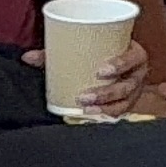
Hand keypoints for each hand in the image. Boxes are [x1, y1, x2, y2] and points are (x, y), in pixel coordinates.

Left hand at [17, 41, 148, 116]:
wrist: (116, 64)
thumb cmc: (102, 54)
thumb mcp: (86, 49)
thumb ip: (57, 53)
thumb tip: (28, 57)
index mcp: (134, 55)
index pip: (133, 59)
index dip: (121, 65)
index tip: (101, 71)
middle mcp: (137, 74)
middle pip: (127, 86)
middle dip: (107, 93)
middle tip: (84, 96)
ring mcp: (133, 92)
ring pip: (124, 103)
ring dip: (105, 107)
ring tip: (86, 109)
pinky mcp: (126, 104)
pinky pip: (120, 113)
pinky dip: (106, 115)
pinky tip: (92, 117)